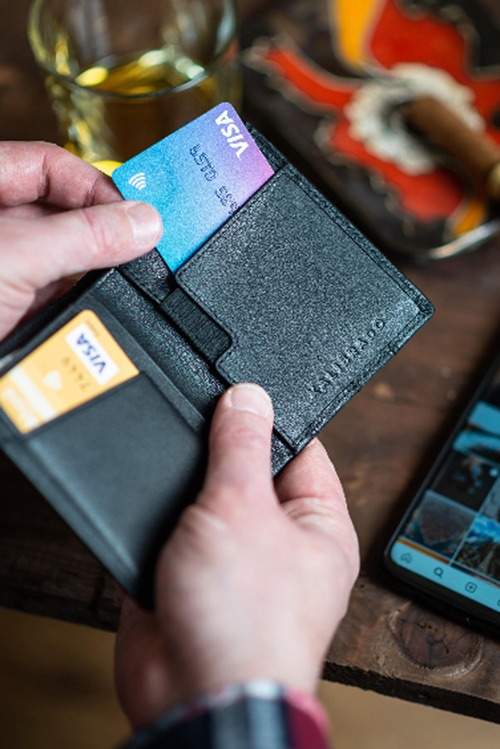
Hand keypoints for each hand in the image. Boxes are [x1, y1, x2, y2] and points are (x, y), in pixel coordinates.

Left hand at [0, 141, 161, 339]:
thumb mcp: (18, 257)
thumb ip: (84, 238)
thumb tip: (143, 225)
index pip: (49, 165)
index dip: (94, 185)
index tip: (133, 214)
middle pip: (61, 213)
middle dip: (99, 233)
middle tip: (138, 246)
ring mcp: (3, 266)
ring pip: (60, 259)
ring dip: (89, 273)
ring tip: (119, 280)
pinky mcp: (8, 307)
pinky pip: (51, 297)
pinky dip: (74, 304)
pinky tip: (90, 310)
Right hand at [115, 383, 358, 729]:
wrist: (193, 694)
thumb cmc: (246, 623)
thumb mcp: (243, 509)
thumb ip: (241, 448)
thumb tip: (248, 398)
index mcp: (316, 524)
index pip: (301, 449)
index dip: (269, 417)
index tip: (239, 391)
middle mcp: (277, 541)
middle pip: (246, 471)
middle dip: (216, 452)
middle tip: (194, 425)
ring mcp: (231, 559)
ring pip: (203, 500)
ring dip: (181, 489)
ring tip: (170, 476)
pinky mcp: (187, 576)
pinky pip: (171, 531)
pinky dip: (155, 519)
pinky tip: (145, 506)